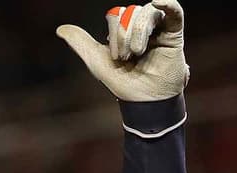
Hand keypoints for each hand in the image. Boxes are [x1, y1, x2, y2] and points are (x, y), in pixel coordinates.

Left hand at [56, 1, 189, 101]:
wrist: (143, 100)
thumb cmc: (121, 82)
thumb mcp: (96, 61)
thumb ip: (81, 43)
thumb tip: (60, 29)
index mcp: (123, 30)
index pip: (116, 15)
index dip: (114, 33)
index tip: (116, 57)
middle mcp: (140, 27)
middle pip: (131, 12)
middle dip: (125, 35)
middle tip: (127, 57)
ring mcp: (158, 29)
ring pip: (147, 14)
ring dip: (139, 32)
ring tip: (138, 52)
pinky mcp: (174, 35)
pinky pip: (175, 12)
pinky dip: (169, 4)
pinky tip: (160, 1)